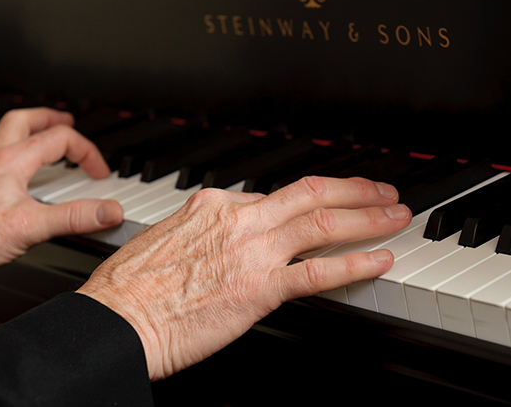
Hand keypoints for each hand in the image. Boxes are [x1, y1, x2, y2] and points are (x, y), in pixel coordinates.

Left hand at [0, 108, 123, 301]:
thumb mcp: (32, 228)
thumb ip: (75, 217)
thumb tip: (109, 211)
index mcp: (11, 161)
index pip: (59, 139)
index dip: (87, 152)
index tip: (100, 173)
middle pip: (22, 121)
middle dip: (48, 119)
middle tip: (66, 122)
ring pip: (3, 136)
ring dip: (25, 131)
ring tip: (40, 138)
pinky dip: (7, 155)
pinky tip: (10, 173)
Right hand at [77, 176, 411, 379]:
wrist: (115, 320)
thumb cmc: (131, 289)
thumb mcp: (168, 239)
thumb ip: (207, 231)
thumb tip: (229, 235)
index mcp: (213, 204)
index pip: (277, 194)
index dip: (313, 197)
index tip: (331, 199)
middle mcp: (238, 218)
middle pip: (311, 192)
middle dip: (355, 189)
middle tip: (383, 191)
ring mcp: (252, 250)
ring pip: (323, 222)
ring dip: (367, 217)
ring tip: (395, 216)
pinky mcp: (260, 287)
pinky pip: (318, 270)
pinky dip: (355, 261)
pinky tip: (378, 259)